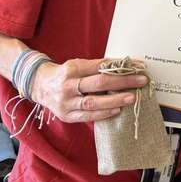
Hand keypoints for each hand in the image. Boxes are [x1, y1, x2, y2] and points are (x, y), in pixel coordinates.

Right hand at [31, 59, 147, 123]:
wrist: (38, 85)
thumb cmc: (64, 74)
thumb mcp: (77, 65)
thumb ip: (96, 68)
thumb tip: (124, 68)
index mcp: (72, 68)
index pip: (100, 66)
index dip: (120, 66)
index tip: (138, 66)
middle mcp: (68, 85)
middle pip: (99, 83)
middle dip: (123, 82)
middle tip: (141, 81)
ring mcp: (66, 102)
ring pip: (93, 102)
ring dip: (115, 100)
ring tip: (132, 97)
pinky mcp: (66, 115)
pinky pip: (87, 116)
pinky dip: (103, 114)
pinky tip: (117, 111)